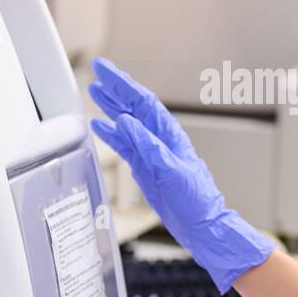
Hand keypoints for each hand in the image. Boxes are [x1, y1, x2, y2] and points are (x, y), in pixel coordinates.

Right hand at [88, 57, 273, 293]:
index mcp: (169, 135)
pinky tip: (99, 126)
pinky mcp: (145, 168)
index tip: (104, 70)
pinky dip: (111, 134)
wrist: (203, 226)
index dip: (122, 83)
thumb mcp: (172, 170)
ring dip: (111, 107)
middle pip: (134, 107)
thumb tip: (126, 123)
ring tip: (94, 92)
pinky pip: (125, 145)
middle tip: (97, 72)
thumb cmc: (197, 200)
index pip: (142, 101)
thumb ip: (148, 146)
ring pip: (127, 123)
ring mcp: (151, 152)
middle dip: (115, 88)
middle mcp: (159, 139)